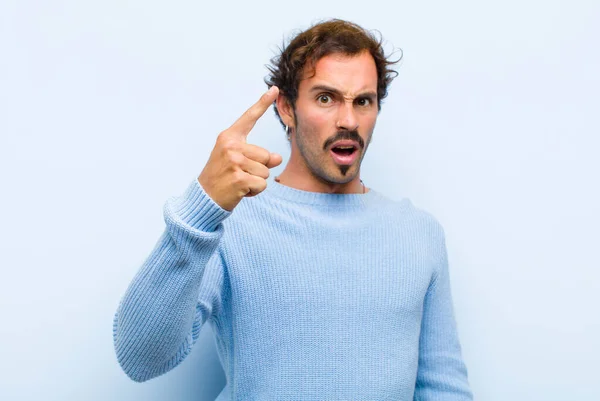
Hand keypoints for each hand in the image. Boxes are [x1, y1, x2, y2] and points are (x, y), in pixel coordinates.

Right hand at [198, 86, 282, 210]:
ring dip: (257, 181)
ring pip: (266, 171)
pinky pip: (262, 184)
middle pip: (266, 155)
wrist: (205, 197)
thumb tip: (277, 158)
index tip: (275, 89)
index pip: (249, 118)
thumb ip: (259, 156)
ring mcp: (234, 161)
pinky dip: (255, 191)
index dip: (263, 103)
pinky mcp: (239, 178)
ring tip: (239, 182)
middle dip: (259, 169)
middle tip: (239, 174)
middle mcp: (231, 146)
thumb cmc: (222, 176)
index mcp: (229, 137)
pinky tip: (240, 191)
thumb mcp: (238, 161)